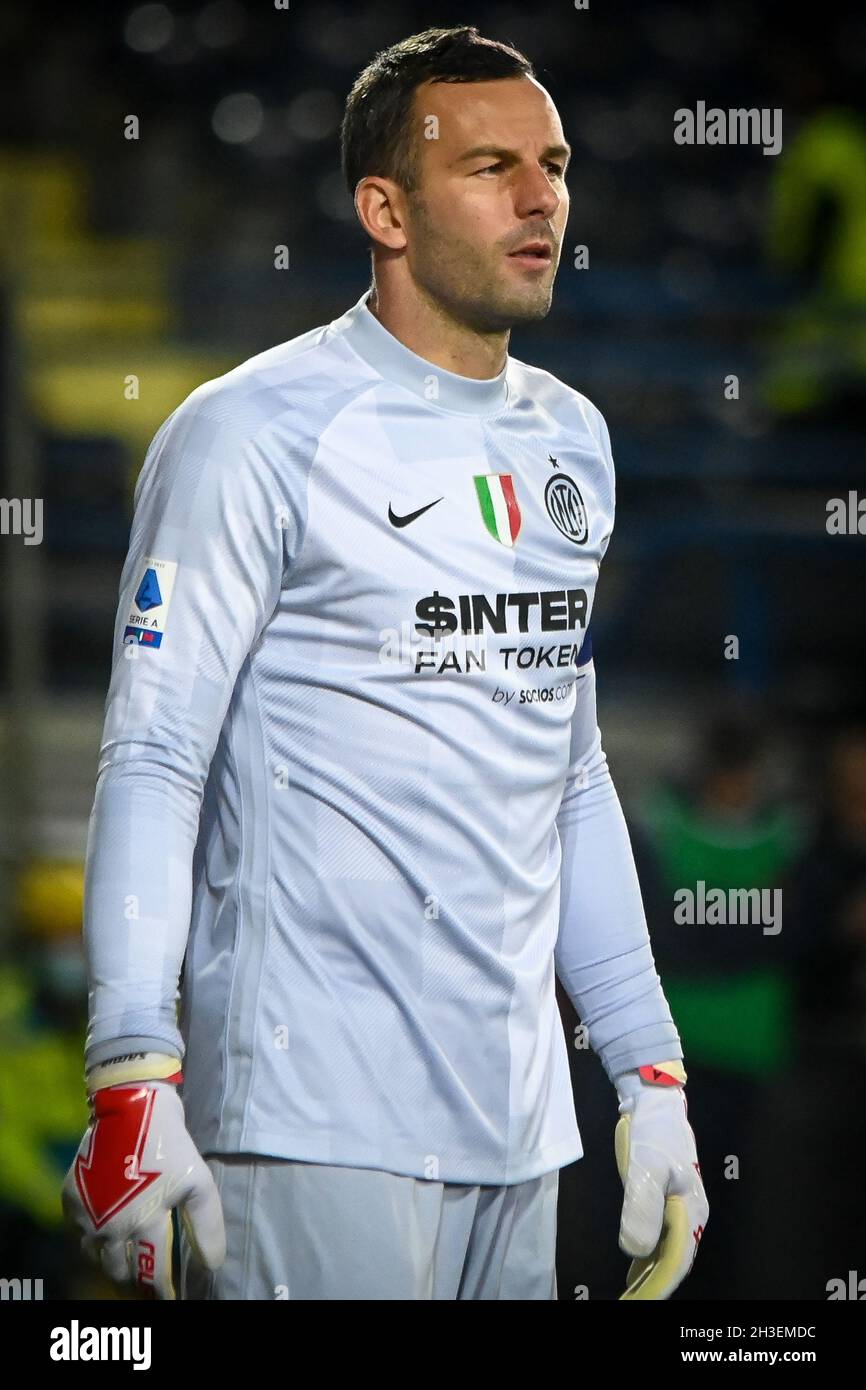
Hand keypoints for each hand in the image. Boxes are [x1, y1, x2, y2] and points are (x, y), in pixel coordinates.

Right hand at [62, 1063, 224, 1299]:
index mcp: (144, 1223)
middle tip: (149, 1284)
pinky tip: (108, 1242)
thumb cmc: (170, 1146)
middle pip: (121, 1273)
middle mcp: (111, 1227)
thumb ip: (206, 1226)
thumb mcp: (198, 1181)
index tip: (170, 1298)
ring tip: (129, 1268)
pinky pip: (80, 1238)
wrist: (131, 1108)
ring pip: (98, 1261)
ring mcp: (87, 1216)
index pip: (152, 1274)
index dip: (162, 1291)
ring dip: (114, 1267)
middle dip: (136, 1282)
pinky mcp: (70, 1202)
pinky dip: (94, 1246)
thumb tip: (213, 1264)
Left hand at [613, 1061, 707, 1299]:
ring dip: (651, 1270)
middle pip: (674, 1258)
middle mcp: (690, 1214)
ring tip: (631, 1291)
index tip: (638, 1301)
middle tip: (630, 1300)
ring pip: (666, 1248)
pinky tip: (634, 1265)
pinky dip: (647, 1252)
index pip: (677, 1260)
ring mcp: (679, 1207)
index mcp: (692, 1211)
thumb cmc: (653, 1134)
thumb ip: (641, 1208)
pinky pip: (659, 1235)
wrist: (654, 1102)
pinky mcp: (666, 1200)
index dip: (659, 1284)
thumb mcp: (645, 1169)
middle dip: (655, 1282)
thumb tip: (634, 1250)